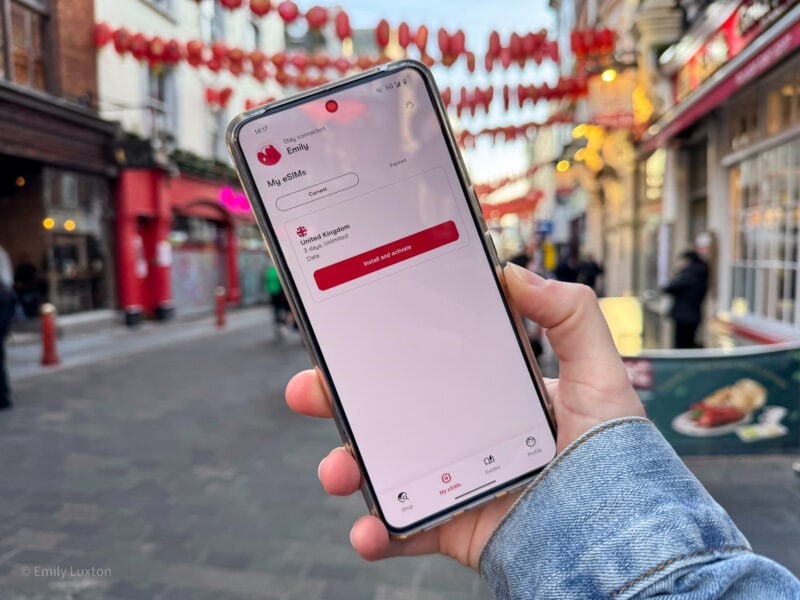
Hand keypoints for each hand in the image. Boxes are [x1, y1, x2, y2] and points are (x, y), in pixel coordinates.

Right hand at [285, 263, 643, 568]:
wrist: (622, 537)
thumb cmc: (615, 454)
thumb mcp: (599, 370)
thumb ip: (568, 315)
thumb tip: (513, 273)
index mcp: (483, 395)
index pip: (420, 367)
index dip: (378, 354)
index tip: (345, 338)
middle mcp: (458, 435)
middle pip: (384, 415)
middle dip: (338, 403)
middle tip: (311, 390)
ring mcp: (450, 481)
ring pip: (380, 471)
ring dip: (345, 467)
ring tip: (338, 470)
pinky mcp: (451, 526)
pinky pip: (401, 532)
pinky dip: (376, 533)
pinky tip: (370, 529)